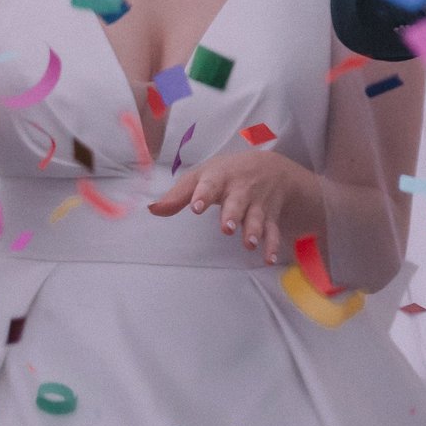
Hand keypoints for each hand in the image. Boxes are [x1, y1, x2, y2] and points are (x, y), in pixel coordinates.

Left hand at [147, 150, 315, 263]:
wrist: (272, 167)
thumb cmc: (227, 173)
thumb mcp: (203, 176)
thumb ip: (179, 195)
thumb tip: (152, 209)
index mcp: (220, 178)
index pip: (210, 184)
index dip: (203, 195)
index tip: (196, 207)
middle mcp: (240, 190)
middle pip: (237, 202)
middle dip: (233, 214)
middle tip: (226, 227)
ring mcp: (257, 203)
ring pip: (256, 217)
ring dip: (254, 230)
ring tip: (249, 243)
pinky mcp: (270, 216)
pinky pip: (273, 231)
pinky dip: (272, 245)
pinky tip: (268, 259)